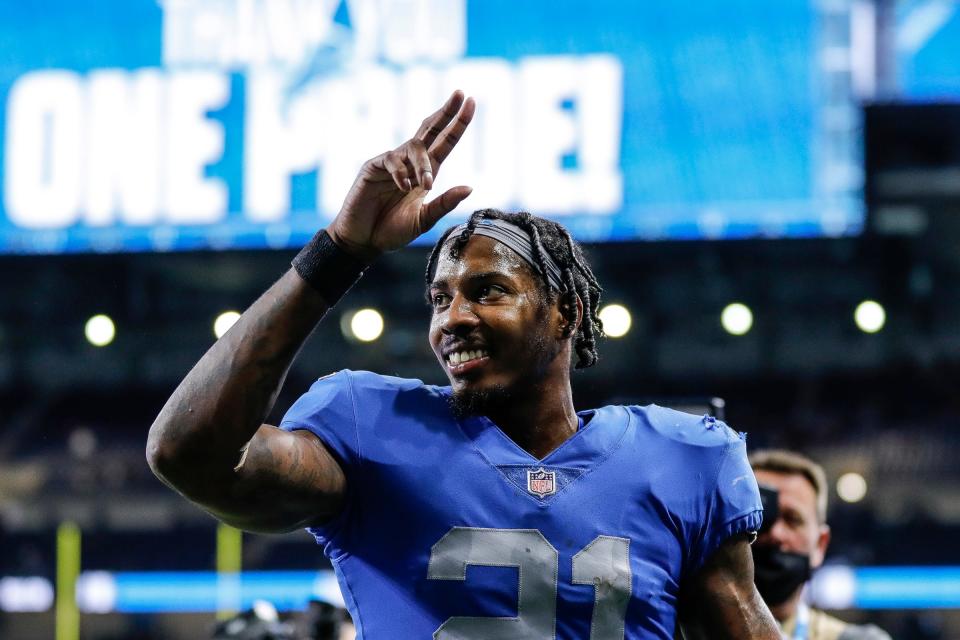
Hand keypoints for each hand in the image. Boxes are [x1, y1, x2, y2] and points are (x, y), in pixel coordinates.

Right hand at [327, 90, 475, 260]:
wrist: (363, 241)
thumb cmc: (392, 231)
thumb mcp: (424, 220)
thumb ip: (444, 204)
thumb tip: (470, 187)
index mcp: (426, 173)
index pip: (445, 142)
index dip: (458, 124)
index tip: (471, 102)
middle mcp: (410, 163)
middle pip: (430, 130)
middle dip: (446, 112)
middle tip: (461, 94)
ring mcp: (391, 163)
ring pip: (413, 147)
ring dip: (424, 165)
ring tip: (426, 185)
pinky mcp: (373, 168)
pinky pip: (391, 160)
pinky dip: (401, 173)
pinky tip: (404, 187)